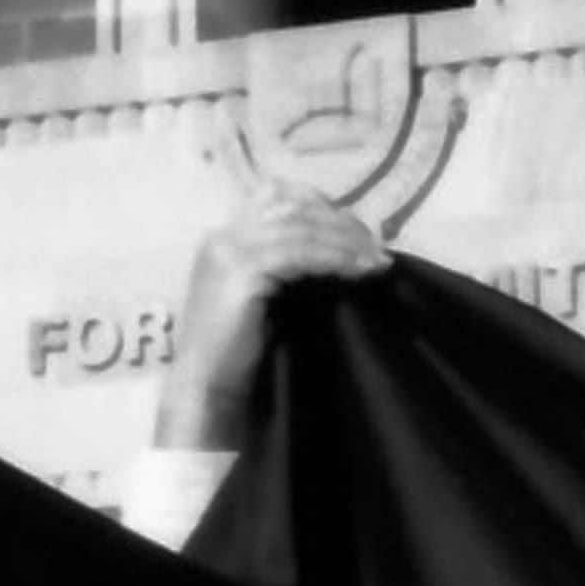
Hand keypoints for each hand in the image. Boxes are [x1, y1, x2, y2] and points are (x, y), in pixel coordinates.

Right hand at [156, 185, 394, 449]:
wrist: (205, 389)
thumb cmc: (236, 354)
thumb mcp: (261, 296)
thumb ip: (283, 264)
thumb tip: (339, 248)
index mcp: (222, 237)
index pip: (276, 196)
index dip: (322, 207)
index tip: (358, 232)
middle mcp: (221, 236)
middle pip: (293, 206)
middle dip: (342, 223)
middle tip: (379, 248)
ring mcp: (228, 251)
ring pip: (301, 227)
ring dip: (346, 241)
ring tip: (378, 262)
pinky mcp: (242, 273)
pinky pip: (301, 253)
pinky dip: (335, 258)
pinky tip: (360, 272)